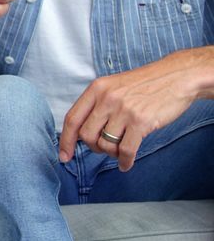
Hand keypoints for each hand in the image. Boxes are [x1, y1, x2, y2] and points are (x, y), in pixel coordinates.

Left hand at [59, 57, 199, 170]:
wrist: (177, 77)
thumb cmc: (145, 84)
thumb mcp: (114, 86)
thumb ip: (98, 105)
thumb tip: (82, 133)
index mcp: (96, 88)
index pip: (72, 119)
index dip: (65, 141)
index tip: (64, 156)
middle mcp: (107, 98)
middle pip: (86, 135)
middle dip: (93, 147)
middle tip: (104, 148)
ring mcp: (124, 110)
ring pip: (105, 145)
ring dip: (111, 153)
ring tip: (120, 150)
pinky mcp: (141, 122)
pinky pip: (125, 151)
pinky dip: (124, 162)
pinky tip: (126, 164)